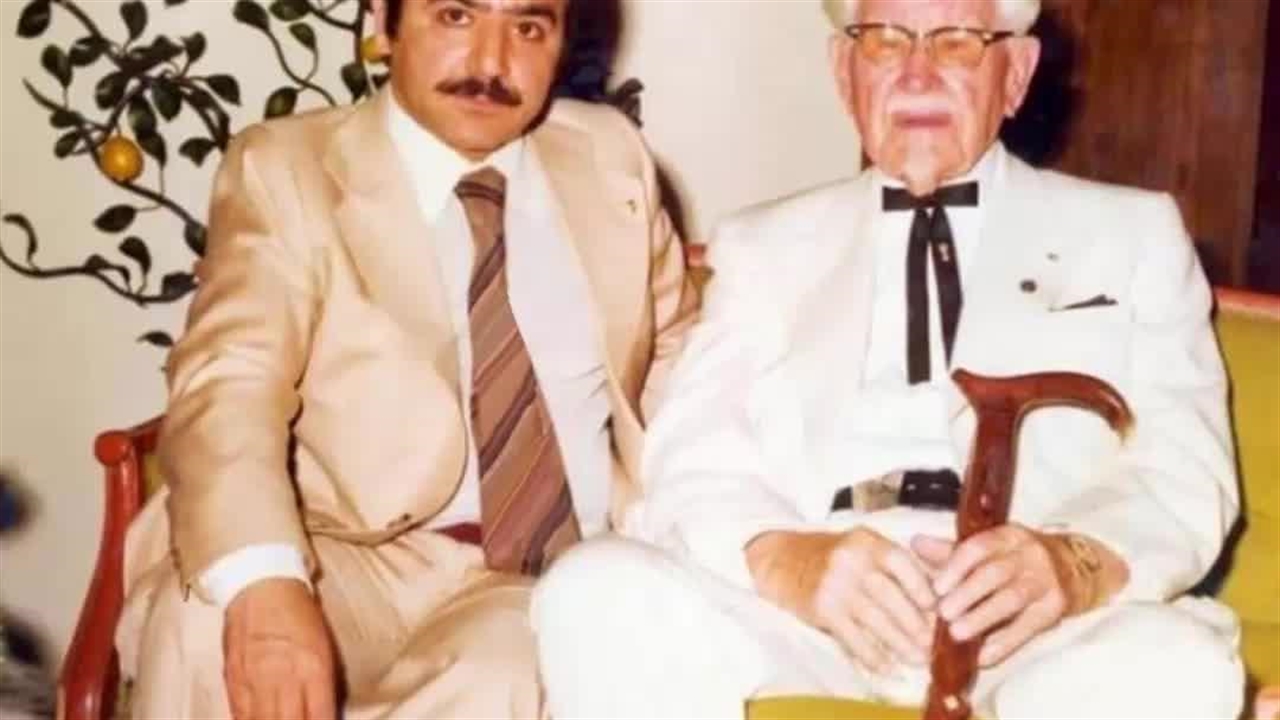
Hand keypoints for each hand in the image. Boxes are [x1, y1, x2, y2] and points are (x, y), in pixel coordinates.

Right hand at [224, 578, 336, 719]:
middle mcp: (284, 679)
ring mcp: (255, 682)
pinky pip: (241, 716)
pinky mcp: (233, 681)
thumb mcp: (324, 648)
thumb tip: (326, 717)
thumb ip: (324, 687)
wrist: (261, 586)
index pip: (320, 718)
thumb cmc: (299, 614)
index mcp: (314, 669)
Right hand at [746, 529, 936, 672]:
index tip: (939, 611)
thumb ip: (896, 566)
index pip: (903, 564)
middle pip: (892, 597)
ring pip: (876, 620)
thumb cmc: (834, 558)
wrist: (783, 561)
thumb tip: (937, 599)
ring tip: (918, 660)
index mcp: (867, 541)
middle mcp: (851, 560)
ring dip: (900, 645)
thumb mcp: (863, 548)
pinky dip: (873, 656)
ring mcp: (834, 584)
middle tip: (933, 644)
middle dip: (917, 625)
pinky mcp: (822, 608)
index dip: (923, 590)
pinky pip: (853, 637)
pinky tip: (887, 667)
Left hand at [913, 525, 1093, 666]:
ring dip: (983, 618)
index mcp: (1007, 536)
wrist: (1072, 567)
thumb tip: (915, 543)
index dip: (956, 566)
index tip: (937, 587)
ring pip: (1012, 599)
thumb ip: (951, 550)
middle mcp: (1028, 555)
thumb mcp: (989, 548)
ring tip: (957, 634)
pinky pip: (1028, 627)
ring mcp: (1045, 582)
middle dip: (967, 594)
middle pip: (996, 573)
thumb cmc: (1015, 558)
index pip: (979, 546)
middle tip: (943, 613)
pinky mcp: (1055, 608)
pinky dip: (1004, 644)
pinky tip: (983, 657)